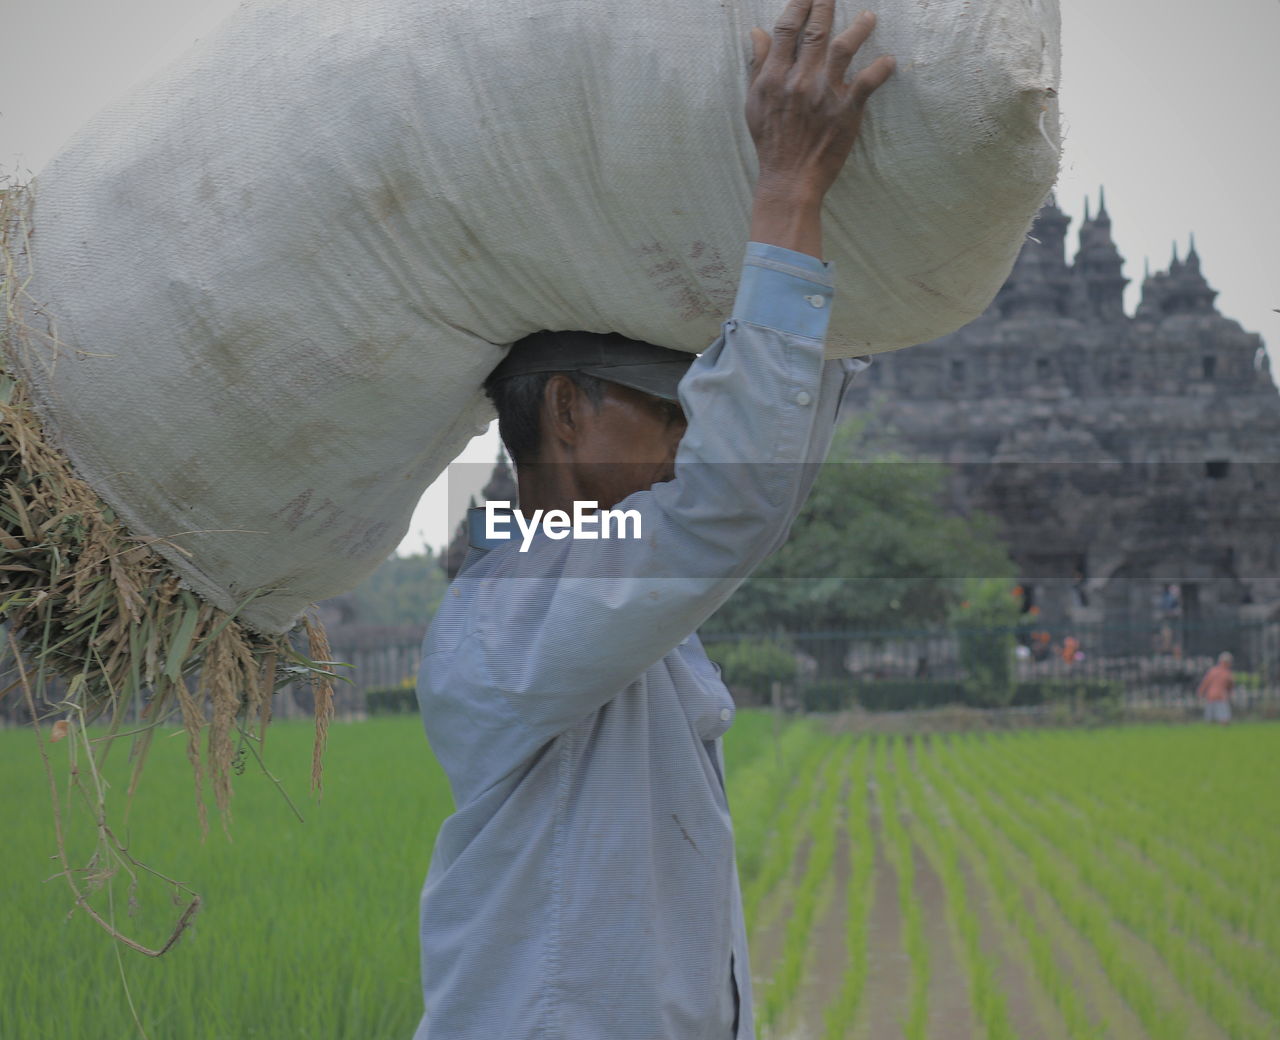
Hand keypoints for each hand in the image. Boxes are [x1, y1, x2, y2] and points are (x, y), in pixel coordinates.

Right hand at [746, 1, 894, 255]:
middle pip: (815, 31)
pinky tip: (889, 61)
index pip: (786, 29)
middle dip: (826, 4)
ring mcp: (823, 94)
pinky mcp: (846, 111)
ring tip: (869, 17)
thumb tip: (757, 33)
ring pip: (843, 48)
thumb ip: (758, 66)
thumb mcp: (755, 103)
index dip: (798, 5)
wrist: (789, 179)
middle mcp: (798, 80)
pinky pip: (867, 83)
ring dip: (859, 28)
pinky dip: (881, 70)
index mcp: (774, 77)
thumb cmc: (771, 142)